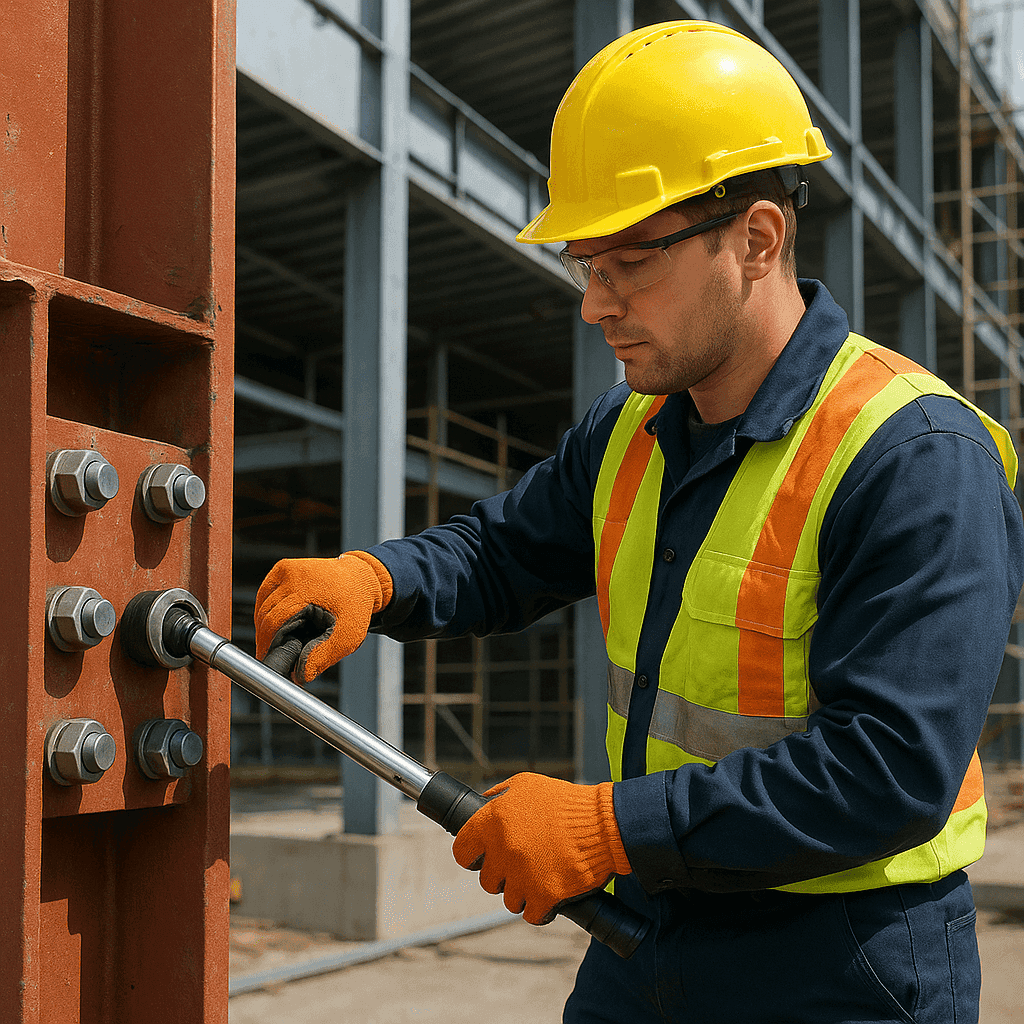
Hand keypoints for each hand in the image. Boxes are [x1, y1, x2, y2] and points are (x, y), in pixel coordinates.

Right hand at [254, 551, 392, 682]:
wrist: (362, 579)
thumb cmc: (356, 606)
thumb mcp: (347, 636)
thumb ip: (323, 656)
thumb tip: (299, 676)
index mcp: (307, 590)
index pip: (273, 622)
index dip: (267, 645)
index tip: (268, 660)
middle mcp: (293, 575)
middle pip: (265, 614)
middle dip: (267, 637)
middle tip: (273, 654)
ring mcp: (287, 569)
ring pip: (263, 605)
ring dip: (266, 624)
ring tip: (277, 640)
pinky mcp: (284, 568)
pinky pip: (266, 594)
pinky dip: (267, 610)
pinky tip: (277, 622)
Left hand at [452, 773, 631, 924]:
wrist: (605, 823)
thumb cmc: (566, 802)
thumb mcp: (526, 784)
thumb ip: (498, 796)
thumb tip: (482, 804)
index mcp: (493, 821)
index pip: (462, 851)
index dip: (472, 856)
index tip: (482, 858)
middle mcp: (503, 849)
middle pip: (488, 880)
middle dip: (504, 875)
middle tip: (523, 866)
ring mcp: (523, 875)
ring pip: (509, 900)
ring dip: (524, 892)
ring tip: (541, 878)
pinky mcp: (545, 895)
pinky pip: (532, 914)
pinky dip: (541, 909)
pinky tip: (550, 898)